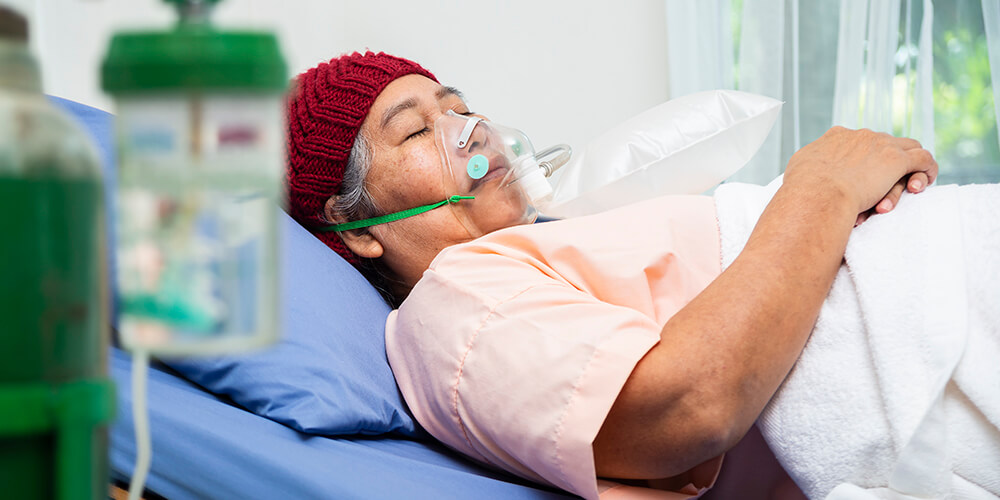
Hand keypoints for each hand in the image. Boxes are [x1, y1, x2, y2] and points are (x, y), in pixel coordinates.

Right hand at [783, 127, 937, 221]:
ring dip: (911, 164)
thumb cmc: (803, 187)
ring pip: (907, 148)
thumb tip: (807, 166)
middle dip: (887, 162)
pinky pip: (923, 159)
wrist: (818, 193)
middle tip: (885, 183)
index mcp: (837, 136)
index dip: (863, 154)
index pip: (857, 139)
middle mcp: (860, 135)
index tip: (861, 171)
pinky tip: (926, 181)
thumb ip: (809, 162)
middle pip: (884, 143)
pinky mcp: (897, 160)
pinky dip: (927, 169)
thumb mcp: (799, 167)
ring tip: (913, 181)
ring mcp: (881, 145)